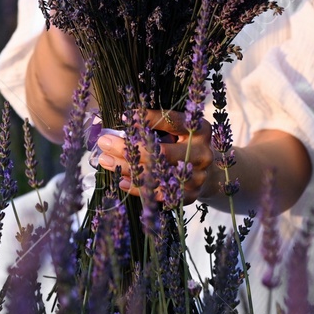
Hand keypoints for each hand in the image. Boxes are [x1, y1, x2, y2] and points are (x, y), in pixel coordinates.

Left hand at [90, 108, 217, 204]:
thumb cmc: (184, 145)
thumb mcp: (178, 130)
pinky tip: (121, 180)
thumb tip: (122, 121)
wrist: (208, 173)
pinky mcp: (190, 195)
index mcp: (200, 129)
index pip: (172, 121)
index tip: (123, 118)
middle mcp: (202, 153)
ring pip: (156, 175)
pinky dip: (137, 187)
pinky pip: (158, 194)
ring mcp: (197, 176)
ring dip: (127, 168)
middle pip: (161, 152)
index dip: (147, 119)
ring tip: (106, 160)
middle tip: (104, 142)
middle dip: (128, 147)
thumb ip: (156, 125)